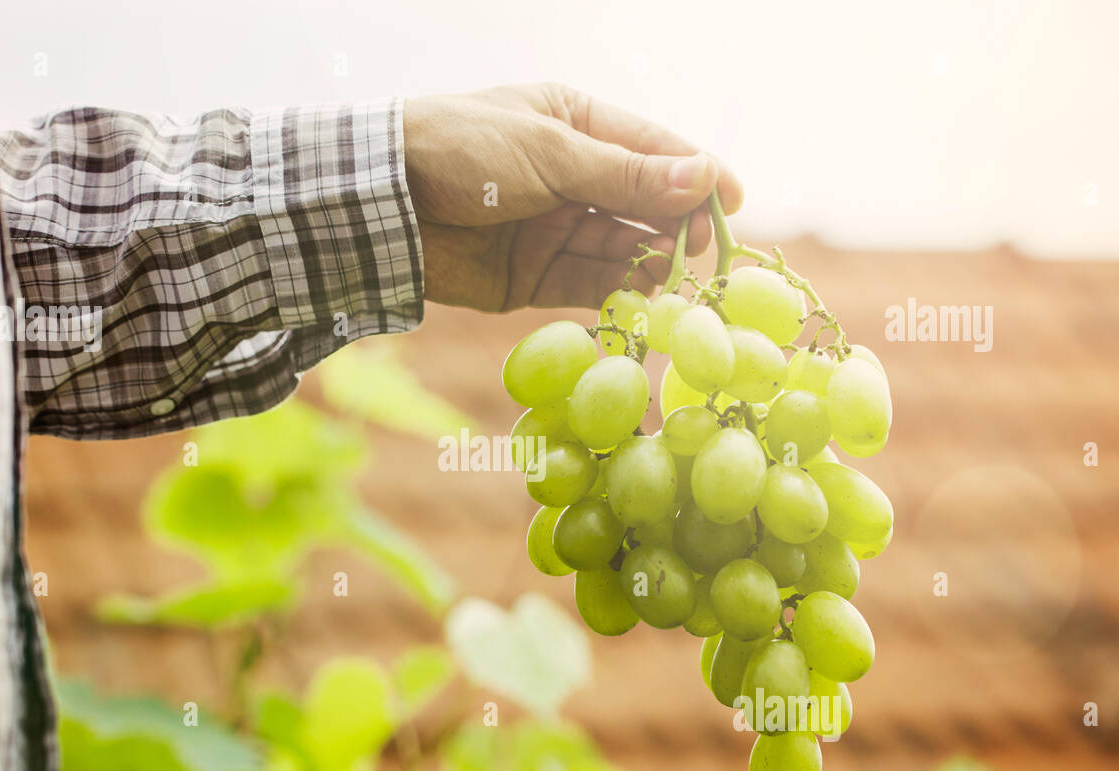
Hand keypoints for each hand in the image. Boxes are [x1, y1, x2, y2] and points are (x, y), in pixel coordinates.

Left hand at [403, 83, 743, 312]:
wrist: (383, 202)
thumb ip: (625, 176)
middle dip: (676, 225)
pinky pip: (588, 284)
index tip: (736, 202)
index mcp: (579, 125)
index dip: (697, 175)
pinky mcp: (534, 277)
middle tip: (700, 248)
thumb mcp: (551, 154)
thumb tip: (704, 179)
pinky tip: (640, 296)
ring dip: (649, 262)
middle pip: (645, 205)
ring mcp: (555, 228)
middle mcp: (574, 177)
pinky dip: (616, 291)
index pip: (655, 150)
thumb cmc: (464, 151)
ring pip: (621, 249)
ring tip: (672, 276)